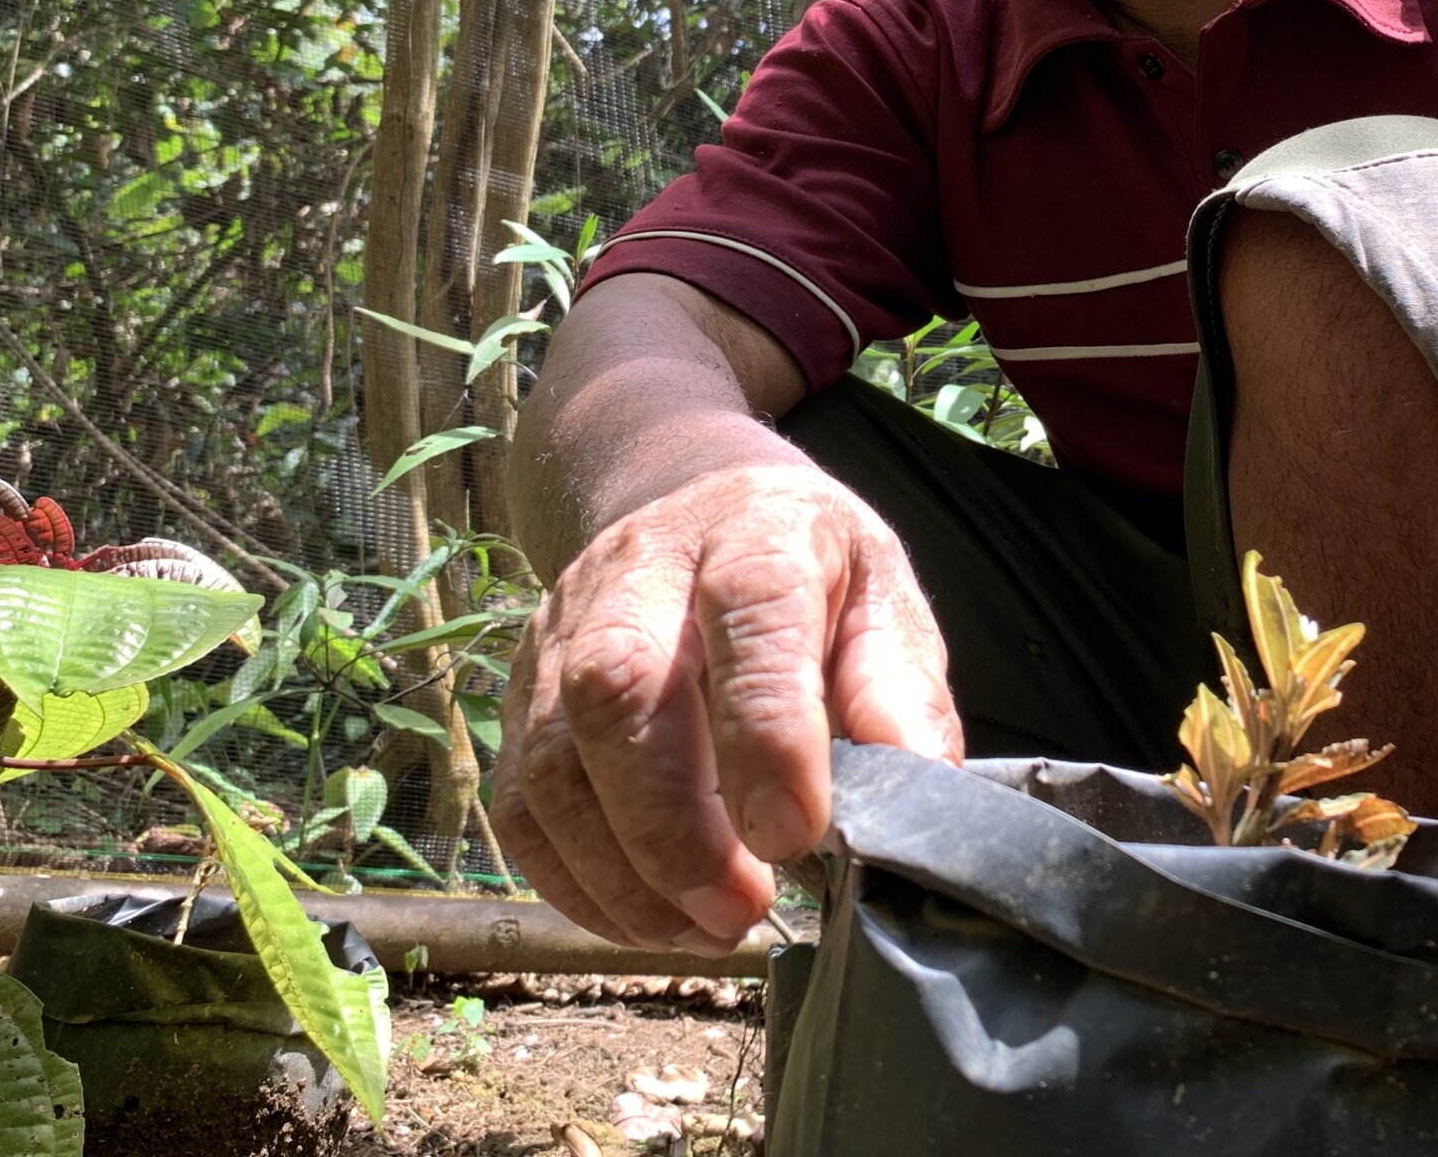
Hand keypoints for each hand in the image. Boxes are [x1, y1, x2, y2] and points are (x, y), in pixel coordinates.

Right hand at [493, 463, 961, 951]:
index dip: (766, 725)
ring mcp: (565, 628)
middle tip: (739, 909)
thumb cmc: (810, 577)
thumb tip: (917, 783)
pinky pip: (520, 802)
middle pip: (617, 685)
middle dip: (673, 822)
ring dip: (623, 869)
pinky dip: (576, 880)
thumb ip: (900, 689)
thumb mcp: (882, 601)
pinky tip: (646, 918)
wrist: (702, 509)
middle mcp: (643, 568)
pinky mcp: (523, 693)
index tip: (794, 833)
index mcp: (756, 530)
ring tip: (701, 928)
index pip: (750, 606)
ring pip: (554, 756)